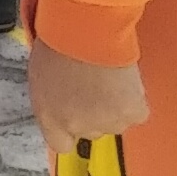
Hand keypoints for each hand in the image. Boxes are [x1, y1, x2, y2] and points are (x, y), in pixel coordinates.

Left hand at [30, 37, 147, 160]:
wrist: (86, 32)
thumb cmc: (58, 44)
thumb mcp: (40, 77)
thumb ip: (50, 101)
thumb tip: (60, 103)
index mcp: (50, 119)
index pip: (61, 144)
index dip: (70, 129)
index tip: (76, 114)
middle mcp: (79, 127)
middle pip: (91, 131)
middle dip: (93, 113)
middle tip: (93, 86)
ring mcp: (107, 123)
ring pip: (116, 123)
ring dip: (115, 107)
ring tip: (109, 79)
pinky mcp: (132, 114)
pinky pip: (137, 113)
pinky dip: (134, 100)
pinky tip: (125, 82)